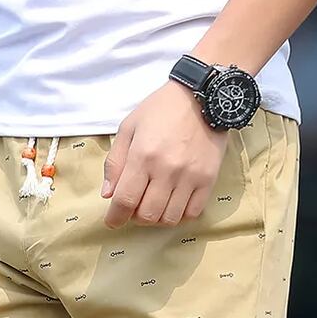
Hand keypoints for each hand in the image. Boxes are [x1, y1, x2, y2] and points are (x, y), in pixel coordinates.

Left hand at [102, 80, 229, 228]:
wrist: (202, 96)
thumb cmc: (160, 110)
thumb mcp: (128, 128)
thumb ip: (115, 162)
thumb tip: (108, 195)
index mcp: (142, 156)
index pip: (125, 200)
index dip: (115, 217)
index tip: (112, 221)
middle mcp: (167, 169)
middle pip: (147, 215)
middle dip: (135, 217)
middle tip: (135, 207)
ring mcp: (190, 176)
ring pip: (169, 219)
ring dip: (157, 219)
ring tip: (154, 204)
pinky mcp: (208, 179)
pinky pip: (192, 213)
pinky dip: (179, 215)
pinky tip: (173, 203)